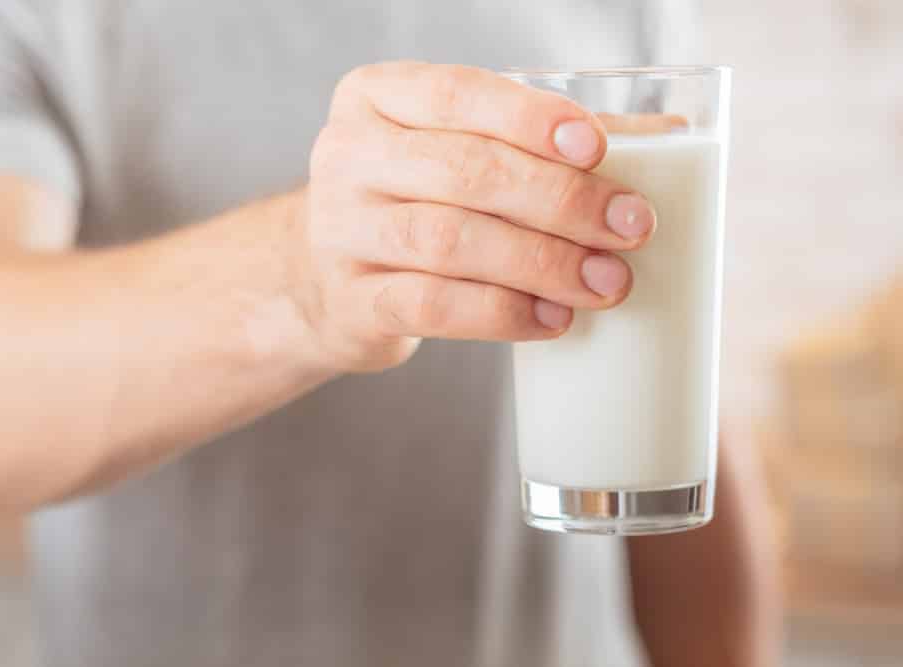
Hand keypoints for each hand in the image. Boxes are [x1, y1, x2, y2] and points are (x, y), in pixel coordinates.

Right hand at [294, 61, 656, 372]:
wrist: (329, 279)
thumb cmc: (419, 201)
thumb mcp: (457, 154)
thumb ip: (540, 141)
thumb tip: (671, 138)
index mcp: (376, 97)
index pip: (457, 93)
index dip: (531, 118)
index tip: (597, 148)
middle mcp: (348, 156)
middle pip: (463, 170)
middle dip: (559, 200)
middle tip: (629, 228)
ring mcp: (340, 231)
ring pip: (449, 239)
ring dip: (541, 262)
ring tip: (606, 282)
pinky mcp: (351, 301)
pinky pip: (430, 306)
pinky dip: (501, 313)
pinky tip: (552, 320)